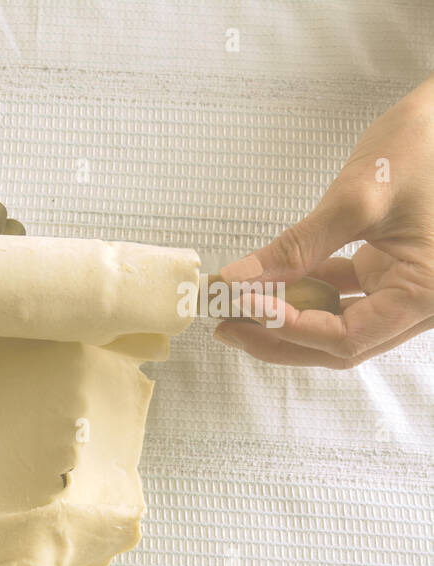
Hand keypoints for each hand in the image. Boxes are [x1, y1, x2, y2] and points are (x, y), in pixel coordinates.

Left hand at [215, 72, 433, 367]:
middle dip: (278, 336)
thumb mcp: (357, 199)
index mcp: (424, 294)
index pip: (346, 337)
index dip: (289, 328)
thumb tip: (236, 278)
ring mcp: (404, 290)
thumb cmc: (425, 147)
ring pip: (336, 326)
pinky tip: (264, 285)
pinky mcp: (387, 272)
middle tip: (225, 324)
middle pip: (338, 344)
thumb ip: (297, 246)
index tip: (243, 306)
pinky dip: (302, 294)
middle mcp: (420, 305)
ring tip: (237, 307)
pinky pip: (341, 298)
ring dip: (286, 320)